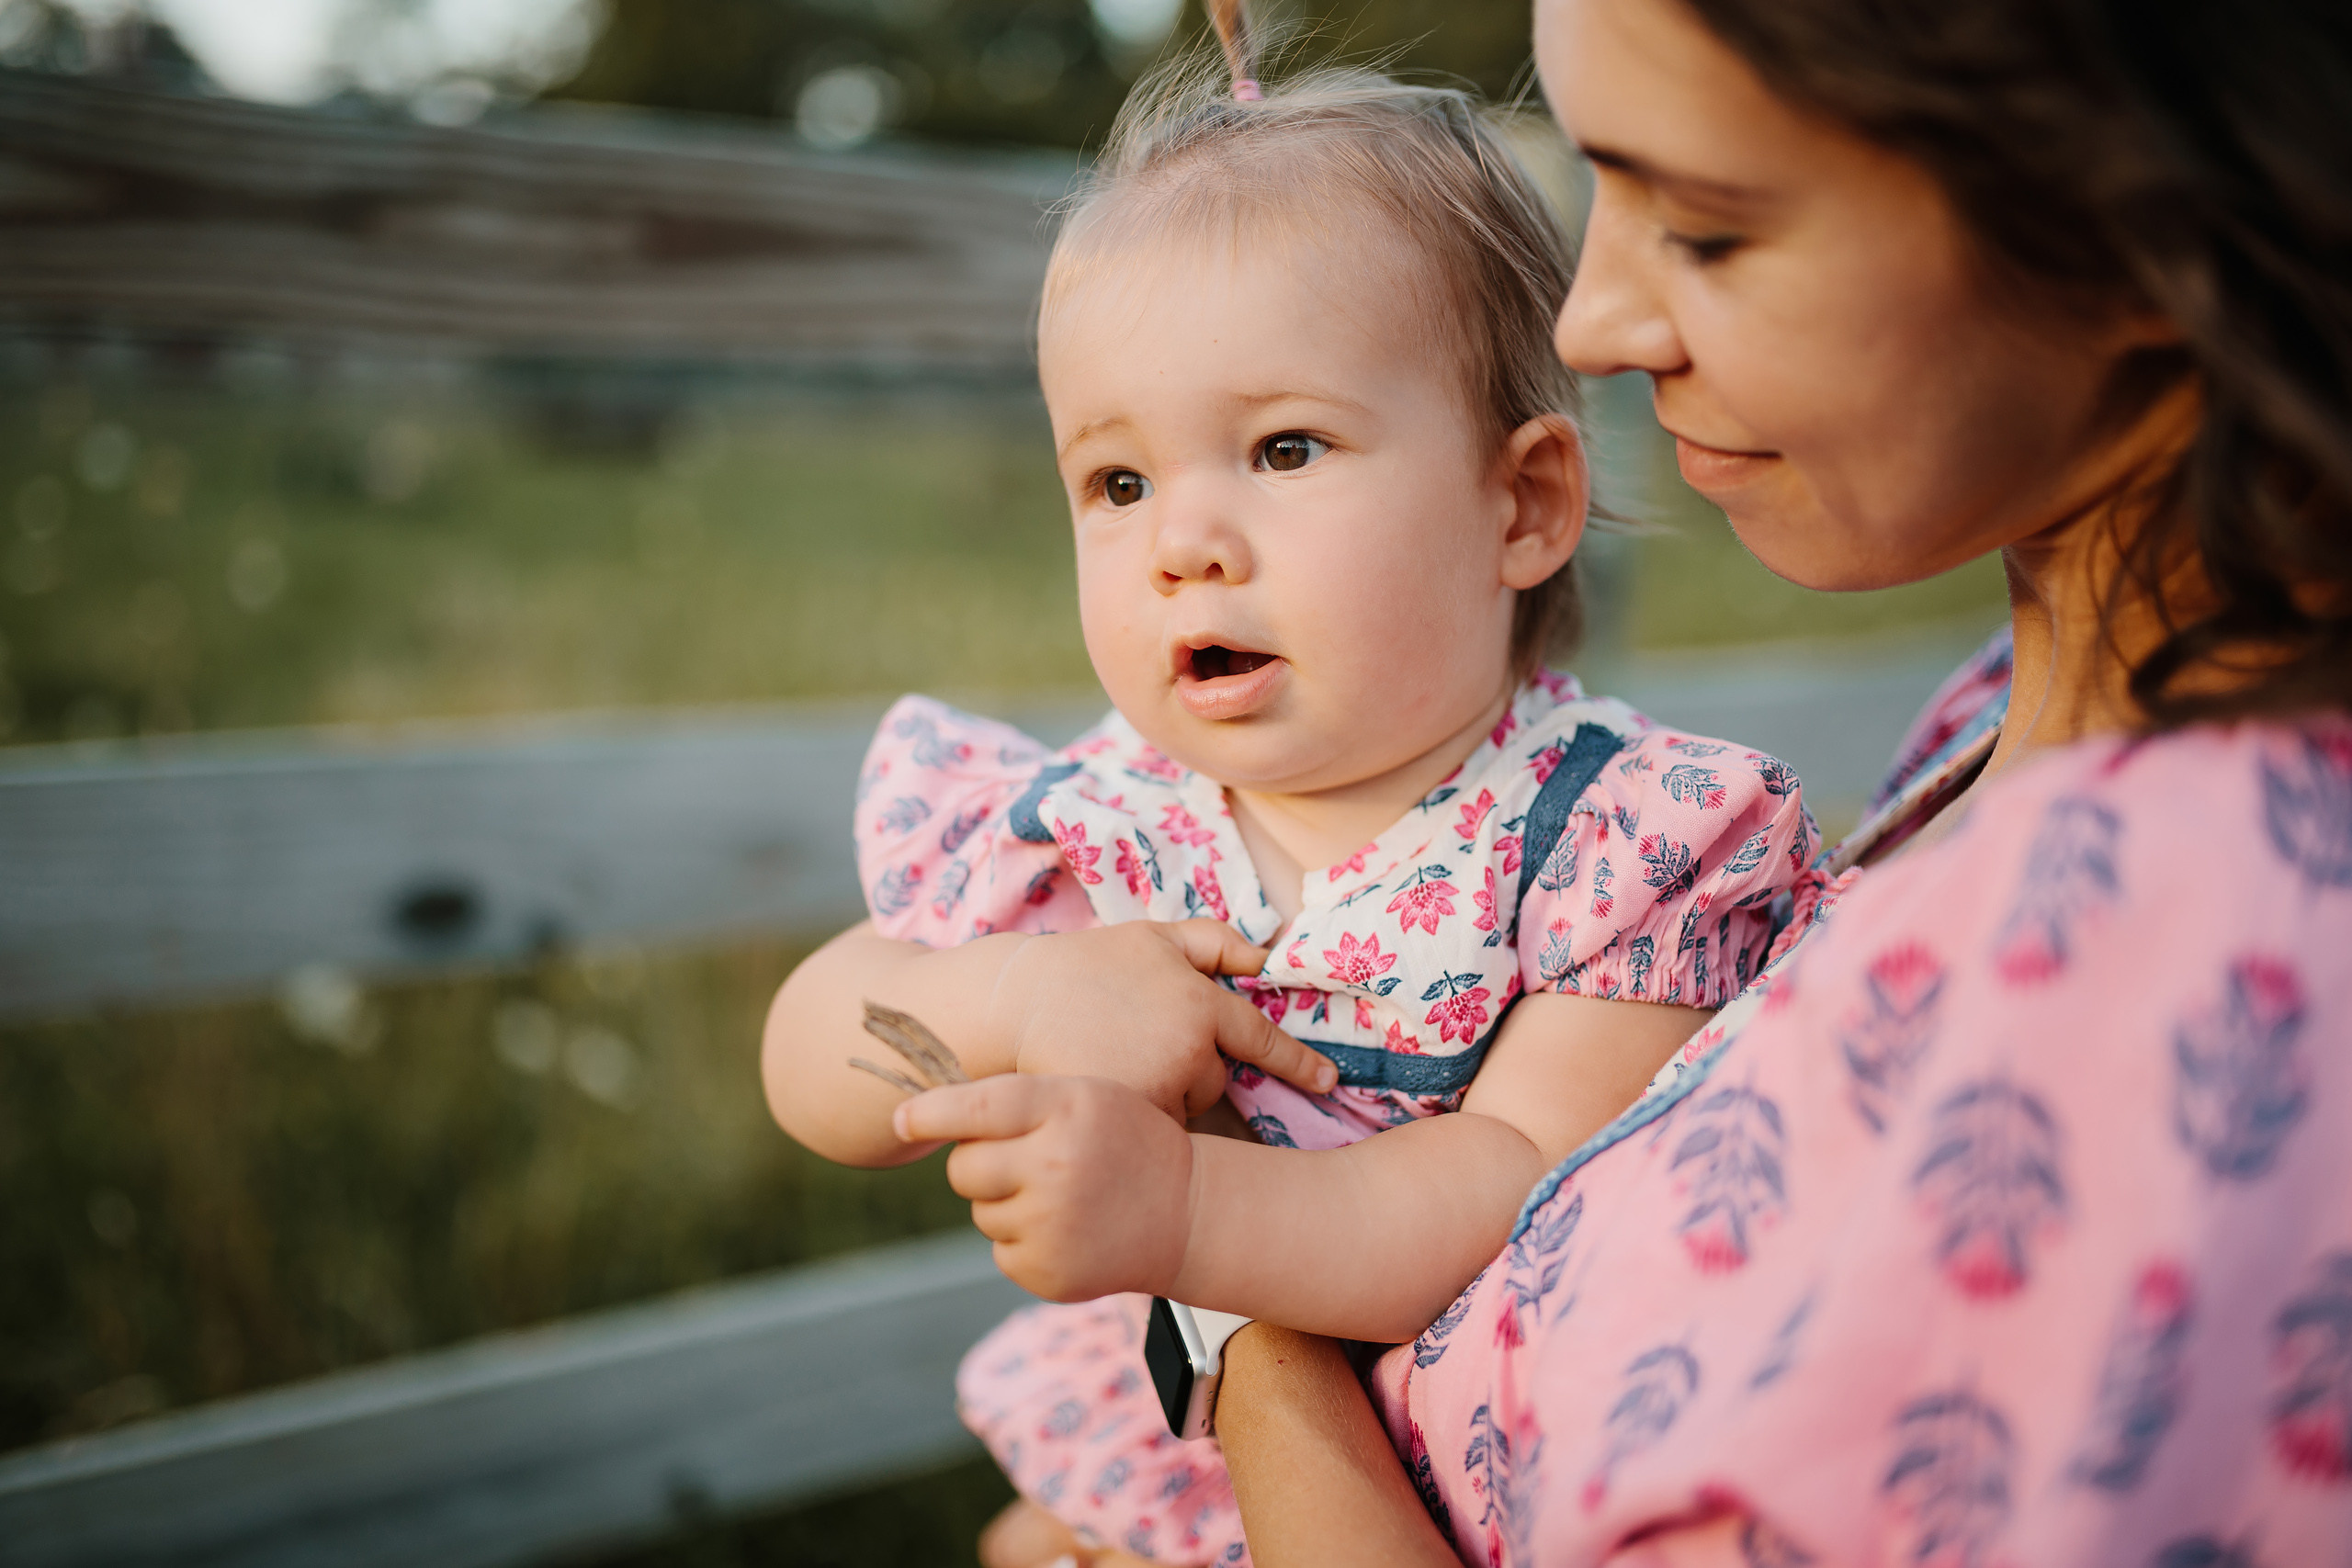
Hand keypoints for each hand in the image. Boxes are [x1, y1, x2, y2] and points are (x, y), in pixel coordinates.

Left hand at [897, 1075, 1191, 1302]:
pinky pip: (1001, 1251)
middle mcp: (1054, 1166)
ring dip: (1007, 1204)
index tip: (901, 1122)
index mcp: (1064, 1109)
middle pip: (963, 1168)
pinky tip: (1069, 1230)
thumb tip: (918, 1117)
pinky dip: (1024, 1242)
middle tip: (1029, 1161)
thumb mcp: (1084, 1097)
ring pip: (981, 1212)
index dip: (929, 1114)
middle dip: (981, 1164)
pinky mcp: (1047, 1273)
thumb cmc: (1126, 1141)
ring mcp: (1050, 1226)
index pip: (974, 1109)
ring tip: (1063, 1197)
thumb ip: (1015, 1100)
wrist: (1188, 1214)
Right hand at [990, 920, 1335, 1120]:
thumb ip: (1213, 941)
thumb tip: (1266, 955)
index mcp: (1200, 1004)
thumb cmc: (1085, 966)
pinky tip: (1108, 1085)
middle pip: (1213, 1080)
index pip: (1261, 1039)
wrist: (1016, 1003)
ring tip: (1117, 1059)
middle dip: (1187, 1068)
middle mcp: (1188, 1049)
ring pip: (1182, 1106)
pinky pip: (1153, 1130)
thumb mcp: (1151, 936)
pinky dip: (1139, 1115)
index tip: (1329, 1080)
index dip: (1298, 1062)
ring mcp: (1159, 1087)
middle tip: (1137, 1042)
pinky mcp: (1130, 1117)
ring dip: (1162, 1092)